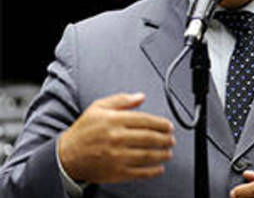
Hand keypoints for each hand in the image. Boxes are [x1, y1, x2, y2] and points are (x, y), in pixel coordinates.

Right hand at [58, 92, 174, 183]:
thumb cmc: (83, 131)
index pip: (145, 121)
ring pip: (147, 155)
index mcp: (113, 120)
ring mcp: (116, 156)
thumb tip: (140, 96)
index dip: (161, 124)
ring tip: (168, 152)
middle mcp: (116, 138)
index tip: (169, 126)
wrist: (65, 156)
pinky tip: (159, 168)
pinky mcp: (115, 172)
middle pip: (149, 138)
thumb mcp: (98, 108)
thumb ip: (121, 100)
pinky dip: (153, 171)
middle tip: (171, 139)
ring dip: (162, 154)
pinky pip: (139, 172)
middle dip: (165, 139)